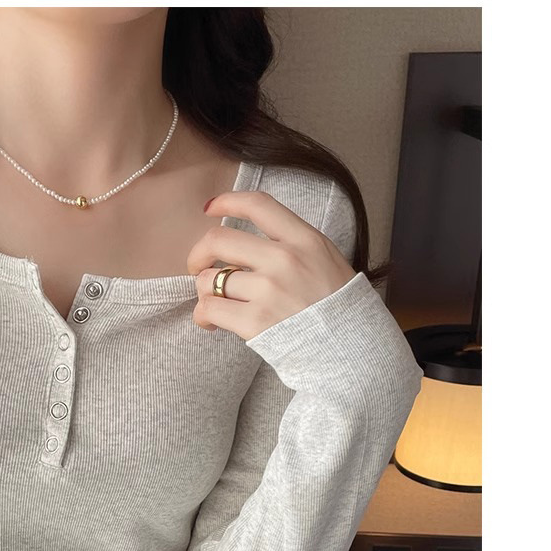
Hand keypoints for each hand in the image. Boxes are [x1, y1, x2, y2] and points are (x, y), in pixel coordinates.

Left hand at [186, 190, 356, 336]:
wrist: (352, 348)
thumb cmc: (338, 307)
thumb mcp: (326, 259)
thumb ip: (292, 245)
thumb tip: (247, 245)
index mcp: (304, 239)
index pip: (257, 205)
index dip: (227, 202)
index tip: (211, 208)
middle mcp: (284, 260)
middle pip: (219, 240)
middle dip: (199, 253)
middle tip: (198, 267)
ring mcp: (269, 291)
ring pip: (210, 279)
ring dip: (204, 290)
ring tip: (214, 302)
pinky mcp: (256, 322)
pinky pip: (210, 309)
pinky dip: (204, 315)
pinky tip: (211, 322)